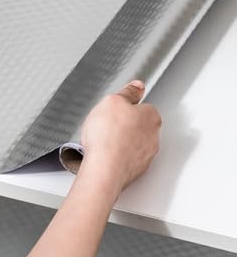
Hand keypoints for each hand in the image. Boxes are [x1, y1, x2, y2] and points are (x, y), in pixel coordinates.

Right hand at [80, 80, 161, 195]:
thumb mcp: (112, 101)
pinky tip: (103, 152)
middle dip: (124, 124)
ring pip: (132, 142)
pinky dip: (116, 155)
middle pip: (138, 125)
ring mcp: (145, 155)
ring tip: (103, 139)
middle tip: (108, 123)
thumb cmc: (108, 136)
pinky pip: (125, 158)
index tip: (118, 107)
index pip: (143, 106)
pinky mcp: (135, 170)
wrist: (104, 168)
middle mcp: (153, 137)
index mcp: (151, 117)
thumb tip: (137, 86)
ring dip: (120, 140)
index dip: (127, 106)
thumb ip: (127, 92)